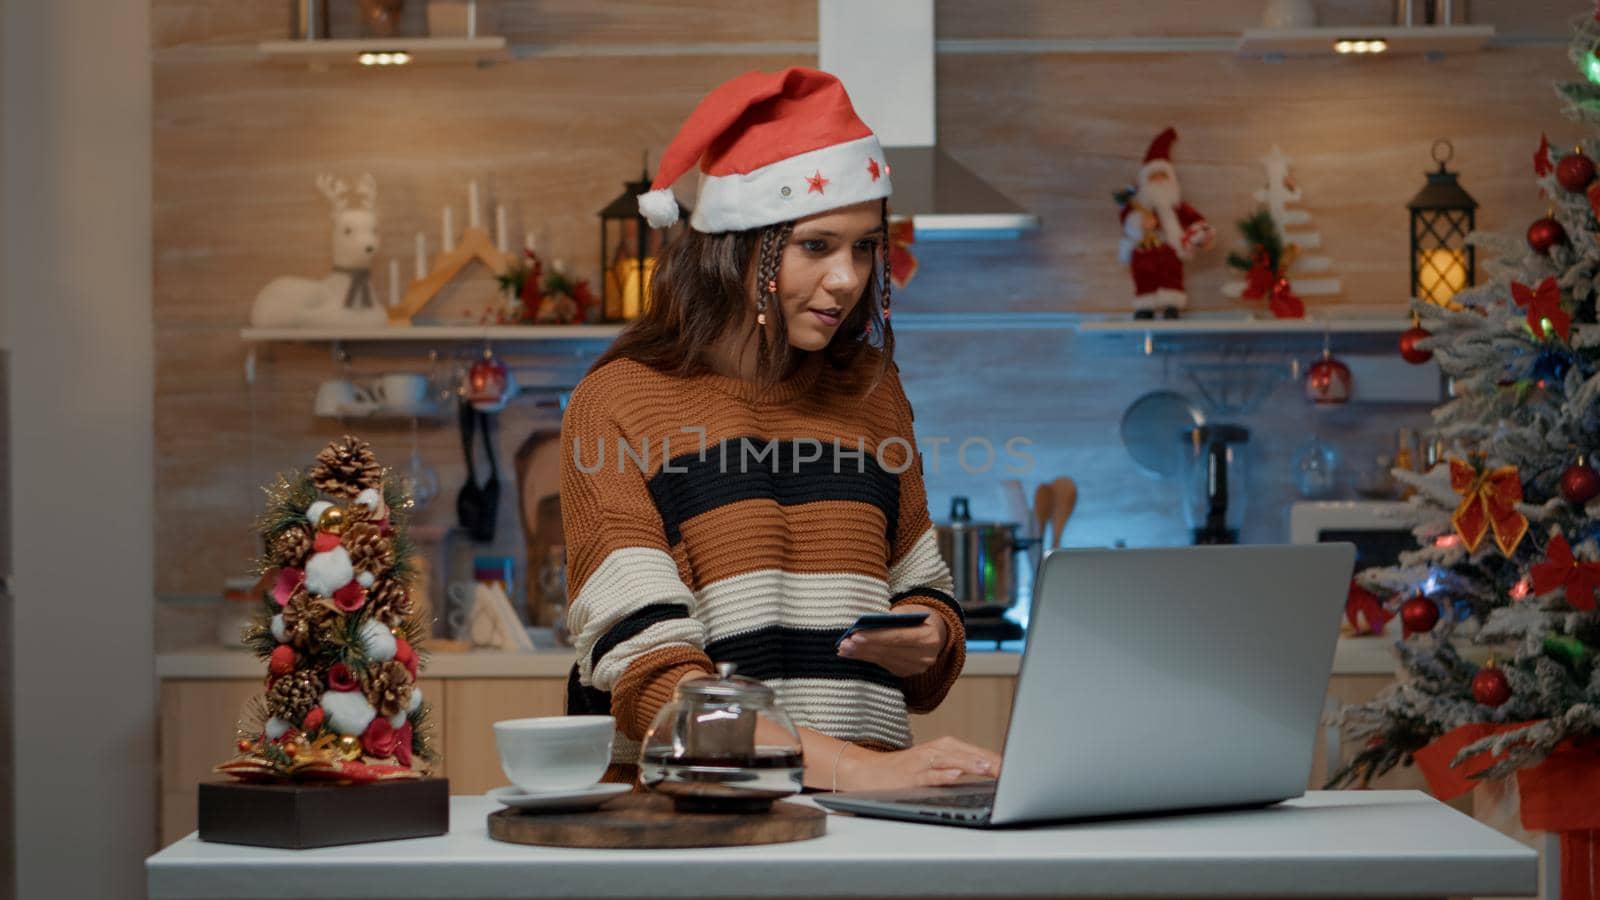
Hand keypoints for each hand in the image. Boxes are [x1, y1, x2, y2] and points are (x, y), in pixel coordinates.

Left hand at [836, 605, 946, 676]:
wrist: (935, 634)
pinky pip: (883, 665)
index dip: (876, 637)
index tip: (856, 635)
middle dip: (864, 647)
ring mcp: (916, 668)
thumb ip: (894, 616)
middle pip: (889, 651)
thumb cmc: (918, 618)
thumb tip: (869, 623)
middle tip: (844, 643)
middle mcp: (925, 657)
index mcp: (929, 638)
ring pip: (883, 660)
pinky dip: (867, 658)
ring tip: (844, 649)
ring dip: (861, 654)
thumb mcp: (911, 611)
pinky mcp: (906, 673)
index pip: (898, 637)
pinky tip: (853, 654)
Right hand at [836, 736, 1001, 790]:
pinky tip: (956, 775)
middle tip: (1014, 769)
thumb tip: (992, 775)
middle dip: (991, 762)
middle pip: (969, 754)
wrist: (867, 772)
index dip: (999, 760)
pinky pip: (929, 775)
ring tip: (990, 767)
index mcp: (946, 748)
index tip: (1021, 767)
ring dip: (971, 763)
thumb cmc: (905, 771)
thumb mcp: (937, 767)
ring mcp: (922, 762)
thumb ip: (961, 769)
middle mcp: (936, 751)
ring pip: (951, 760)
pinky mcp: (910, 776)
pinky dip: (943, 774)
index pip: (979, 753)